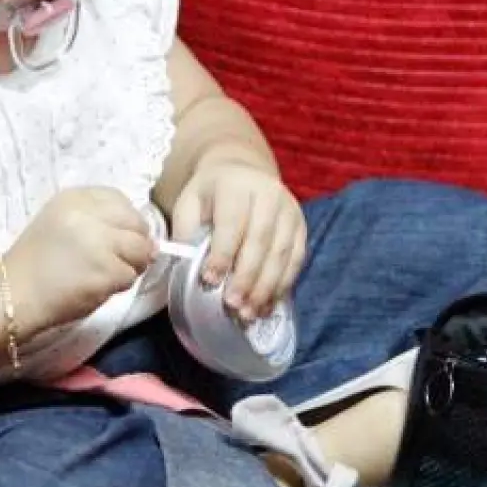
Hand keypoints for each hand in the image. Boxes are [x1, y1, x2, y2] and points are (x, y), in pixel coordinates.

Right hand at [5, 187, 153, 336]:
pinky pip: (130, 276)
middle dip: (135, 244)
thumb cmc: (38, 262)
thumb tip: (147, 239)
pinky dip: (119, 285)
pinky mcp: (106, 269)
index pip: (121, 200)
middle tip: (116, 260)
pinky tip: (96, 287)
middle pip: (137, 224)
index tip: (116, 237)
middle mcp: (88, 214)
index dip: (126, 222)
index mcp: (74, 197)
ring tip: (104, 274)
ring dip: (131, 266)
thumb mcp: (62, 224)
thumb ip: (99, 222)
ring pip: (140, 251)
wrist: (14, 293)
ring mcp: (99, 241)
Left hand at [171, 161, 306, 320]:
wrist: (242, 172)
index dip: (222, 253)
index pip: (232, 222)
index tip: (209, 280)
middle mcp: (269, 195)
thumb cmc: (211, 195)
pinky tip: (266, 305)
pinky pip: (295, 260)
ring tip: (249, 313)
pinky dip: (281, 286)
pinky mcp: (301, 227)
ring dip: (265, 288)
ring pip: (282, 254)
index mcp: (236, 185)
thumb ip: (186, 232)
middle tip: (232, 305)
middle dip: (246, 277)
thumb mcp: (189, 203)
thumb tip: (185, 267)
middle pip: (260, 241)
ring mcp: (289, 211)